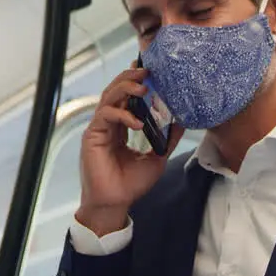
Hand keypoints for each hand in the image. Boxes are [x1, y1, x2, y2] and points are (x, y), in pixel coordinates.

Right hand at [76, 67, 184, 235]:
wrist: (116, 204)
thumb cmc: (131, 184)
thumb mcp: (157, 157)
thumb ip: (167, 138)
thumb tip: (184, 121)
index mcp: (121, 127)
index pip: (126, 97)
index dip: (136, 83)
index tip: (151, 72)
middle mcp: (108, 124)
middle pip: (115, 91)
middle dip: (130, 78)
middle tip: (147, 71)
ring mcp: (99, 129)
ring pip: (108, 98)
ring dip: (125, 89)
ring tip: (143, 89)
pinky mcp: (92, 136)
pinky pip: (105, 116)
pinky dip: (122, 115)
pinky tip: (137, 123)